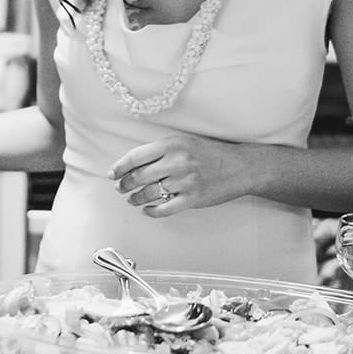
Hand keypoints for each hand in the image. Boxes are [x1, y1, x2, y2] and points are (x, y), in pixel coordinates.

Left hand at [107, 131, 247, 217]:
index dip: (120, 167)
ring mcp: (185, 182)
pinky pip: (165, 209)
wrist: (239, 166)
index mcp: (171, 145)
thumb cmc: (209, 153)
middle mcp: (176, 162)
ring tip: (131, 199)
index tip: (112, 174)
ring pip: (149, 194)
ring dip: (135, 198)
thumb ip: (160, 151)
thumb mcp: (183, 142)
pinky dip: (152, 211)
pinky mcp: (193, 199)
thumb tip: (133, 164)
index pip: (135, 157)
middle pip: (138, 177)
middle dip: (124, 184)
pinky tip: (147, 210)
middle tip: (120, 188)